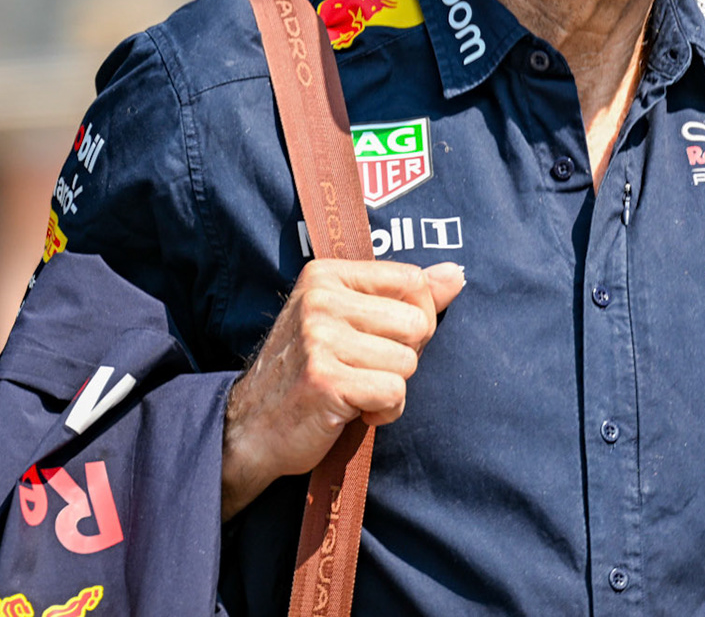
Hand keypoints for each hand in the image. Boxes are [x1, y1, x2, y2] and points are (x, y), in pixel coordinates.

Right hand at [220, 260, 465, 519]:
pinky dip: (384, 412)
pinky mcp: (325, 380)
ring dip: (391, 388)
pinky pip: (394, 392)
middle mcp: (321, 300)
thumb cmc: (309, 372)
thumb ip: (403, 296)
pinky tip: (353, 412)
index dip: (416, 319)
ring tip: (354, 391)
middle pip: (416, 323)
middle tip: (365, 370)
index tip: (384, 340)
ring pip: (408, 362)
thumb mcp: (349, 320)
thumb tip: (455, 275)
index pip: (413, 282)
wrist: (249, 430)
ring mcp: (319, 339)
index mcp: (327, 275)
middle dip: (404, 356)